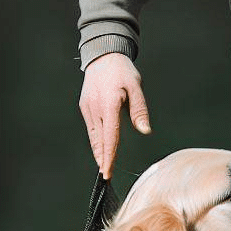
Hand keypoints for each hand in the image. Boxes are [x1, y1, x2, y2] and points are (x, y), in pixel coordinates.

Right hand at [78, 53, 151, 178]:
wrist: (103, 54)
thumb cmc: (122, 70)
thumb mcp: (136, 87)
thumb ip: (139, 110)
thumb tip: (145, 130)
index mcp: (109, 104)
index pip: (110, 137)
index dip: (109, 156)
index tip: (107, 172)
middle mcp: (95, 108)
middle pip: (99, 141)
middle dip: (102, 159)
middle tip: (106, 175)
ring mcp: (87, 108)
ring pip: (93, 136)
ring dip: (98, 151)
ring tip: (103, 165)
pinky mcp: (85, 106)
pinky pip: (91, 128)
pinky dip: (95, 140)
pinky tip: (100, 148)